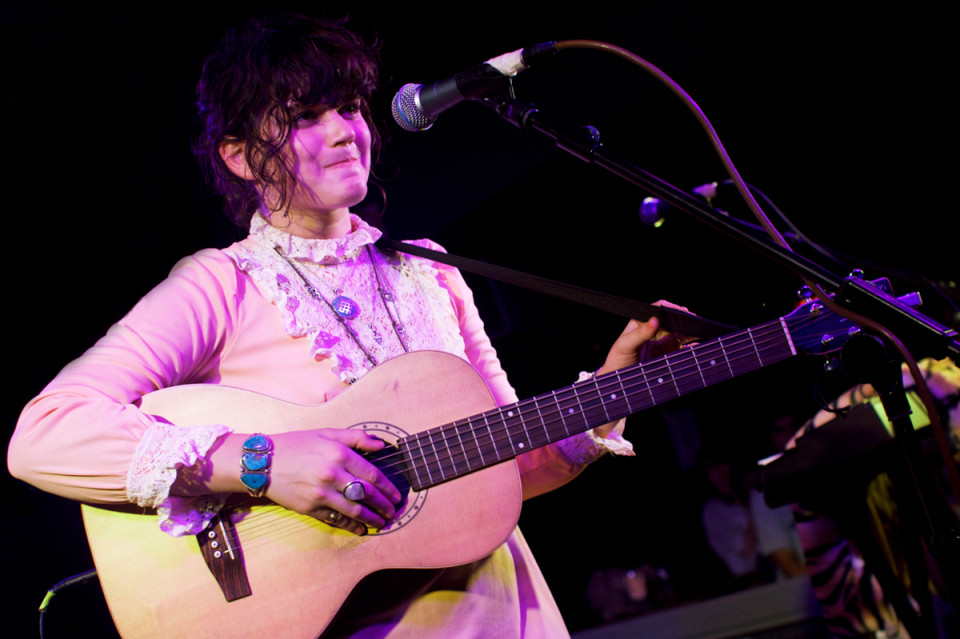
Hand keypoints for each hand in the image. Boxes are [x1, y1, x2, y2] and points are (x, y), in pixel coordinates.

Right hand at [266, 429, 404, 534]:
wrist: (263, 462)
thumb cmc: (296, 444)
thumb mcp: (327, 433)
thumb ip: (356, 438)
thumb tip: (381, 445)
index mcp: (339, 455)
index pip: (372, 475)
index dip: (388, 488)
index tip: (396, 495)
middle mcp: (332, 475)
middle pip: (367, 495)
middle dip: (383, 506)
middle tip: (393, 512)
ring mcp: (321, 494)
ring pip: (355, 510)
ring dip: (372, 519)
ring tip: (381, 523)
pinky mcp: (310, 508)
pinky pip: (336, 520)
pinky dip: (351, 526)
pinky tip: (361, 529)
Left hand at [597, 300, 691, 376]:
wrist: (620, 382)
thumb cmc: (617, 360)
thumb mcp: (624, 345)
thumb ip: (639, 334)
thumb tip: (654, 320)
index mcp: (642, 322)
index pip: (659, 309)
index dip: (671, 308)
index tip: (681, 311)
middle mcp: (655, 329)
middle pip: (674, 319)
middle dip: (685, 320)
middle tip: (694, 322)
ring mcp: (664, 341)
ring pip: (682, 332)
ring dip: (691, 332)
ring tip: (698, 332)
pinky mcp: (670, 353)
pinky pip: (685, 347)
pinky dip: (693, 346)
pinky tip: (696, 347)